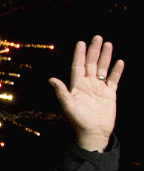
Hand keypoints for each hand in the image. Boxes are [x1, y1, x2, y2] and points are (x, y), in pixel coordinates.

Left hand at [48, 36, 123, 151]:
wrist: (94, 133)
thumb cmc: (79, 122)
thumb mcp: (68, 106)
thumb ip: (61, 92)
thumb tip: (51, 79)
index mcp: (77, 86)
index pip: (78, 66)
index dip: (80, 54)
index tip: (81, 42)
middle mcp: (88, 85)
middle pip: (91, 64)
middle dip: (94, 50)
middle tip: (97, 37)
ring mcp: (99, 88)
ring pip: (102, 68)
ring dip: (105, 57)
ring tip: (108, 44)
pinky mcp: (109, 94)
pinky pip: (113, 79)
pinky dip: (116, 71)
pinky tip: (119, 62)